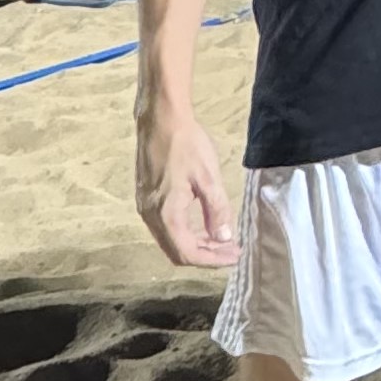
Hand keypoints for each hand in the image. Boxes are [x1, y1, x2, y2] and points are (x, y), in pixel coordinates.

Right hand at [136, 98, 238, 266]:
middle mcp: (150, 216)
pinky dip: (185, 233)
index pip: (187, 252)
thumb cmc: (187, 145)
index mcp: (166, 214)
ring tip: (222, 240)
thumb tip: (224, 238)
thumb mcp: (209, 178)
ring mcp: (145, 207)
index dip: (212, 260)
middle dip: (205, 256)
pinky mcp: (146, 198)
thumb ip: (217, 210)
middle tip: (232, 250)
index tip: (234, 256)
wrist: (161, 120)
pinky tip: (204, 226)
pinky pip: (165, 227)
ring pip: (170, 240)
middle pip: (176, 251)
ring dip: (196, 245)